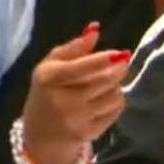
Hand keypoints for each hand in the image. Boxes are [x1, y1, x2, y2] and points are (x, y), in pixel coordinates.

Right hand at [20, 22, 130, 163]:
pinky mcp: (87, 133)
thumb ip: (73, 47)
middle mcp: (61, 101)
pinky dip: (114, 102)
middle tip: (121, 63)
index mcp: (48, 78)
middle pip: (103, 80)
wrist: (41, 134)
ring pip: (113, 96)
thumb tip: (95, 29)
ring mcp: (75, 120)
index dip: (102, 59)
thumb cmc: (48, 92)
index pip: (80, 68)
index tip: (119, 53)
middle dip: (118, 69)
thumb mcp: (51, 66)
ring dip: (116, 86)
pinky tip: (103, 101)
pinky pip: (115, 111)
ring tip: (107, 84)